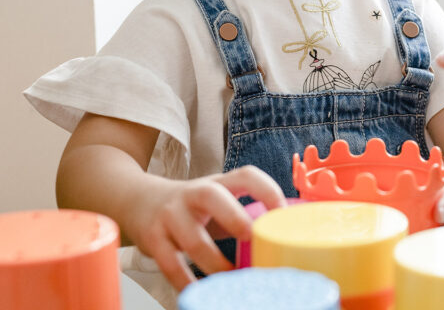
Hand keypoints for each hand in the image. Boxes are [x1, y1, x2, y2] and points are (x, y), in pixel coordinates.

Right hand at [127, 165, 285, 290]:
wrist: (138, 201)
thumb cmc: (192, 207)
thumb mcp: (217, 201)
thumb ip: (243, 213)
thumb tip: (282, 238)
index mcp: (218, 183)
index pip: (245, 175)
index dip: (266, 189)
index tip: (281, 211)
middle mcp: (193, 194)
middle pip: (214, 197)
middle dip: (235, 218)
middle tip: (253, 238)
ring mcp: (170, 215)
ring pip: (193, 239)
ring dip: (215, 263)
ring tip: (232, 278)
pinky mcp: (152, 238)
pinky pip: (170, 264)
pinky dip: (186, 281)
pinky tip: (199, 291)